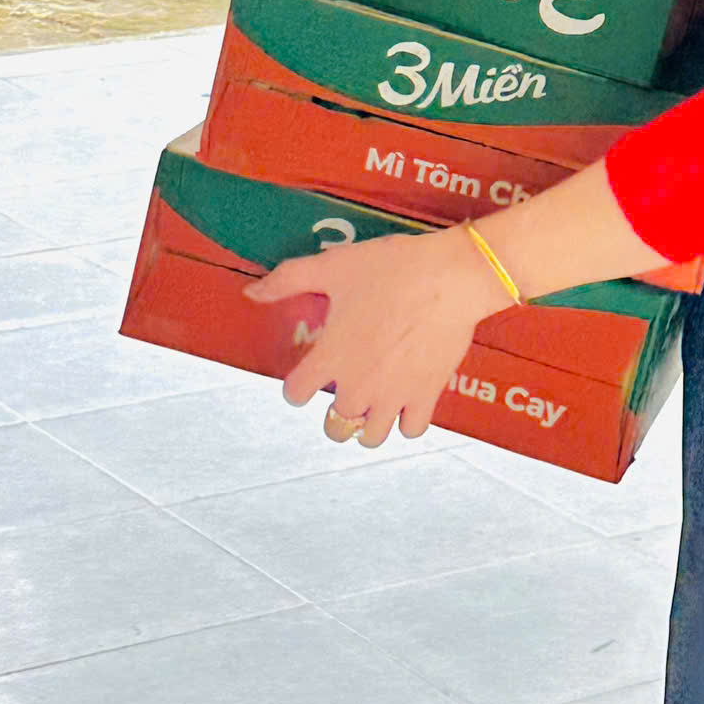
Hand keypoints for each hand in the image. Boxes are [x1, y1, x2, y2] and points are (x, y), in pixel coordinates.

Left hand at [245, 226, 501, 448]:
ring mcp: (393, 396)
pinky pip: (410, 430)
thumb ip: (288, 279)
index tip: (311, 371)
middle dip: (334, 411)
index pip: (294, 394)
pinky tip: (407, 399)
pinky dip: (407, 420)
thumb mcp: (335, 266)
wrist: (451, 277)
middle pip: (333, 426)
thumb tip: (251, 292)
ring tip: (374, 400)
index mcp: (330, 358)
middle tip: (347, 386)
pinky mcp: (426, 396)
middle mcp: (357, 386)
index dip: (298, 383)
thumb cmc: (393, 268)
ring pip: (370, 437)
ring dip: (367, 423)